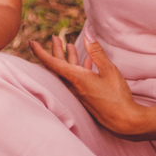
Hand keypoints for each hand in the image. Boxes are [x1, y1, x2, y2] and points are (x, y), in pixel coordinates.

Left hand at [30, 35, 149, 137]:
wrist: (124, 122)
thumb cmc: (117, 96)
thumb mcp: (109, 70)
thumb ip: (96, 51)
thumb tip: (88, 33)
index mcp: (76, 79)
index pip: (52, 63)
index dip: (40, 52)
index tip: (31, 42)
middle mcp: (74, 87)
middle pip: (59, 66)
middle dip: (56, 50)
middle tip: (55, 38)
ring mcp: (79, 93)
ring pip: (69, 73)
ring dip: (69, 59)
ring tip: (70, 46)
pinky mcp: (86, 97)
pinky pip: (77, 80)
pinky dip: (79, 68)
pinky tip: (86, 62)